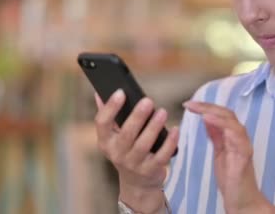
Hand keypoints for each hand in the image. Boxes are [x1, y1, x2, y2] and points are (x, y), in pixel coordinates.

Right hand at [94, 89, 178, 212]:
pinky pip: (162, 156)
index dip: (110, 107)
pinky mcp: (151, 170)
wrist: (137, 183)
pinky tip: (176, 129)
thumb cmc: (126, 151)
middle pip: (126, 133)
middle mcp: (117, 154)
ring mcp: (134, 164)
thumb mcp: (113, 136)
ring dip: (154, 127)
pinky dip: (170, 142)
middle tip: (148, 101)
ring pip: (144, 144)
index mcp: (105, 141)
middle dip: (138, 116)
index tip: (120, 92)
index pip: (102, 123)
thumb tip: (98, 93)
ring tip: (163, 112)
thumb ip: (107, 115)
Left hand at [183, 101, 274, 213]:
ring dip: (219, 117)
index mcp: (232, 135)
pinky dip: (230, 132)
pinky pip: (240, 143)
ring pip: (235, 126)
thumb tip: (207, 117)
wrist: (242, 200)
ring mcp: (244, 148)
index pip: (221, 114)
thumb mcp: (219, 151)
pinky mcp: (244, 160)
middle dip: (209, 107)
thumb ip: (215, 134)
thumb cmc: (231, 177)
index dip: (206, 106)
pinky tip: (218, 126)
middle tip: (191, 105)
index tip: (189, 104)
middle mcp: (240, 138)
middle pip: (228, 115)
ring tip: (203, 113)